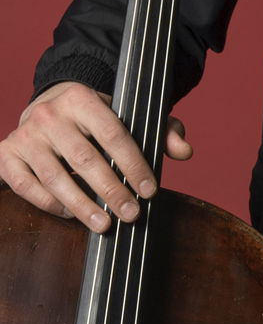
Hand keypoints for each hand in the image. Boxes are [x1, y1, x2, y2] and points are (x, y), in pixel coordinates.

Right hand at [0, 83, 190, 233]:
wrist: (49, 109)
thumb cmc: (96, 119)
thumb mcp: (131, 116)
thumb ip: (162, 131)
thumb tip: (185, 151)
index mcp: (81, 99)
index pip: (113, 134)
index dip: (133, 165)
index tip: (150, 190)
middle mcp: (49, 114)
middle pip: (85, 159)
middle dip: (112, 190)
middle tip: (132, 214)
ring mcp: (25, 135)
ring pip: (54, 176)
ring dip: (82, 205)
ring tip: (106, 224)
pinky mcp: (7, 154)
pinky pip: (25, 186)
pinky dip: (49, 204)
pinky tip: (71, 214)